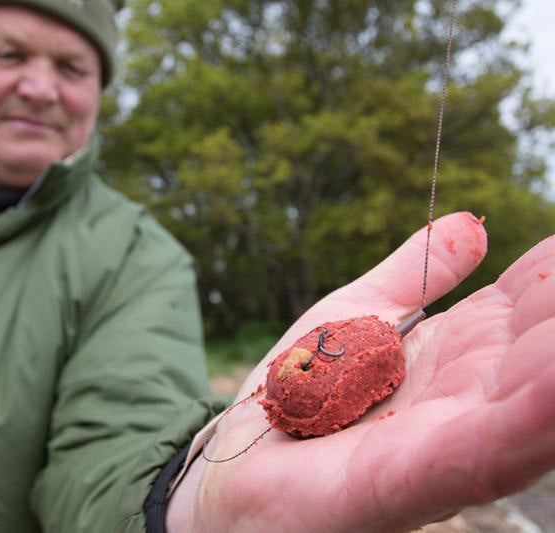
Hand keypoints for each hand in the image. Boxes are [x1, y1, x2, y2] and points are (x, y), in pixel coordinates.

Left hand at [168, 212, 554, 531]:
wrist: (234, 468)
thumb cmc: (298, 393)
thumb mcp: (358, 313)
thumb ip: (415, 273)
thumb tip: (473, 223)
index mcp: (454, 361)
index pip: (522, 312)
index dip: (550, 278)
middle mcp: (461, 405)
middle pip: (538, 357)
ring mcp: (439, 448)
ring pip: (526, 405)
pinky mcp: (403, 483)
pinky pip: (477, 452)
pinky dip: (526, 419)